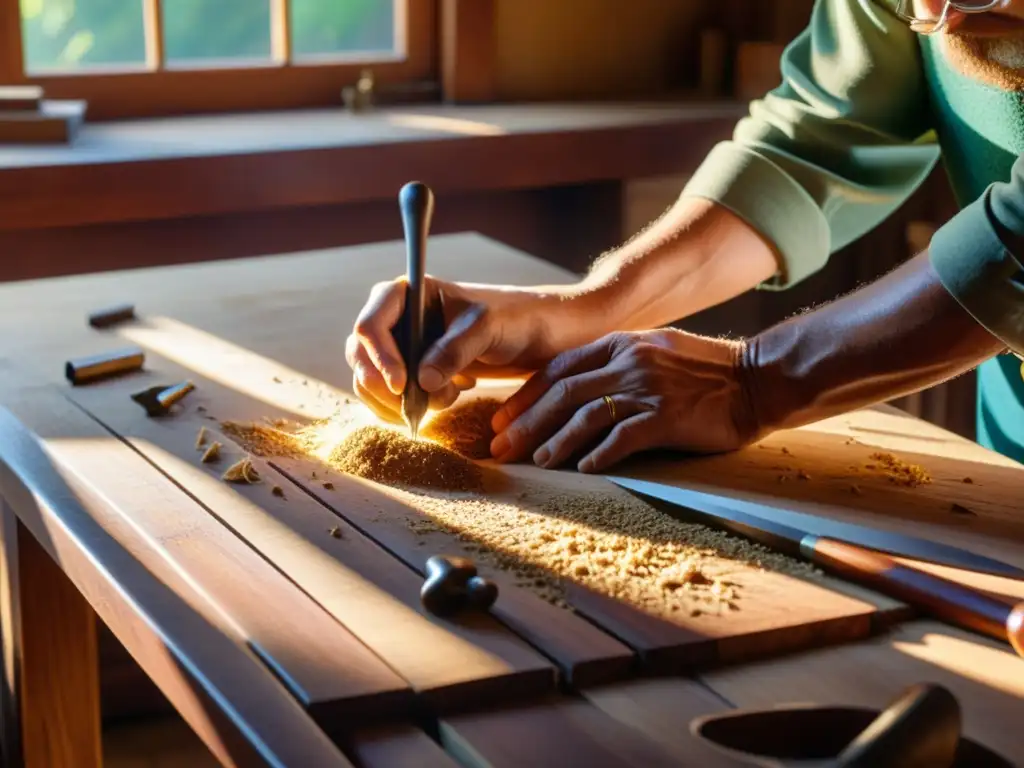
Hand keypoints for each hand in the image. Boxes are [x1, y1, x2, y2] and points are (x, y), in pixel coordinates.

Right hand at [345, 276, 596, 422]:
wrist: (540, 335)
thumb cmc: (516, 319)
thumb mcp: (487, 329)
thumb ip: (455, 350)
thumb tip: (421, 381)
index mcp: (407, 293)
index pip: (369, 325)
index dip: (379, 358)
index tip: (403, 385)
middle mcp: (397, 318)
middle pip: (360, 356)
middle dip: (385, 386)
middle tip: (420, 405)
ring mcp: (402, 346)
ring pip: (371, 380)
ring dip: (398, 400)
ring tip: (446, 397)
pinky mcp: (413, 371)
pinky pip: (389, 395)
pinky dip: (407, 408)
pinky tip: (445, 401)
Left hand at [488, 329, 759, 471]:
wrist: (756, 380)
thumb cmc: (704, 372)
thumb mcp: (654, 352)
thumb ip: (616, 364)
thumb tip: (574, 392)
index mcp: (620, 344)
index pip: (558, 369)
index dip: (525, 395)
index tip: (502, 417)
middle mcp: (629, 362)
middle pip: (562, 393)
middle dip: (525, 421)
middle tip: (501, 446)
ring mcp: (648, 388)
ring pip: (585, 416)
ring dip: (555, 441)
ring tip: (536, 461)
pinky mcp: (668, 416)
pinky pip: (622, 438)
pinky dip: (598, 455)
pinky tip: (582, 469)